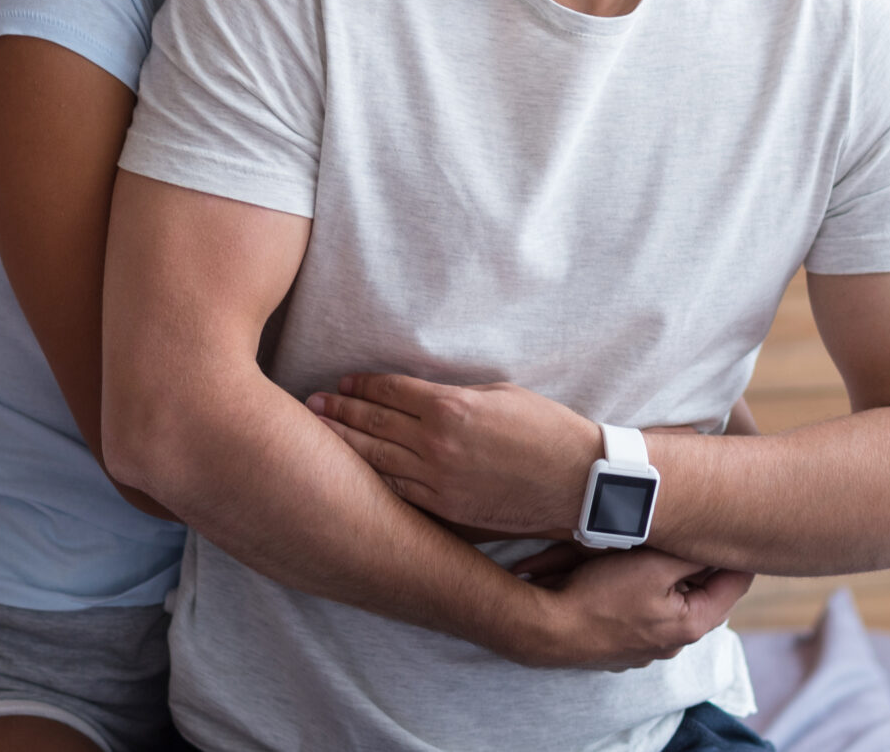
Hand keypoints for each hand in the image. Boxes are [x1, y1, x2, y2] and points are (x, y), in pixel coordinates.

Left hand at [308, 376, 599, 535]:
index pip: (389, 390)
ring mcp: (439, 480)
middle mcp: (436, 444)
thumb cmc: (545, 429)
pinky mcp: (446, 509)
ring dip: (344, 442)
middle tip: (310, 402)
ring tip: (316, 431)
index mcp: (449, 406)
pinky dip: (372, 478)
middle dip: (338, 409)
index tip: (342, 380)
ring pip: (376, 458)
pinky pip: (398, 491)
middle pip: (373, 422)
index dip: (361, 384)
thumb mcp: (497, 395)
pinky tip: (352, 469)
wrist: (579, 482)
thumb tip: (416, 396)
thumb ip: (451, 396)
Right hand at [501, 547, 754, 670]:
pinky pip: (644, 615)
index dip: (738, 555)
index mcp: (692, 624)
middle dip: (701, 565)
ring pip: (672, 604)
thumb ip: (691, 557)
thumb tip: (717, 546)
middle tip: (696, 534)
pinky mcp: (622, 646)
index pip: (734, 584)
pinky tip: (626, 576)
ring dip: (670, 579)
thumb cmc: (601, 596)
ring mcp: (647, 648)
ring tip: (659, 550)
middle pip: (703, 595)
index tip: (735, 529)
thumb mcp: (654, 565)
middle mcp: (674, 642)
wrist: (550, 627)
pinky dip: (643, 595)